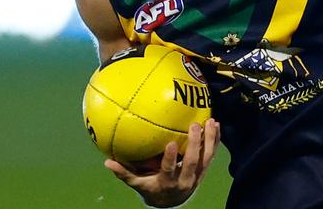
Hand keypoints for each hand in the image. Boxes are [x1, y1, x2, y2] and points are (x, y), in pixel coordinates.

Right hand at [104, 118, 220, 207]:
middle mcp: (185, 180)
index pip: (169, 170)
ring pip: (206, 158)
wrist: (173, 201)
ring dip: (210, 140)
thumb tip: (107, 163)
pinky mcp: (204, 170)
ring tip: (211, 122)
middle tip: (195, 125)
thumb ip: (124, 173)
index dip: (170, 158)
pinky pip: (212, 154)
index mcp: (167, 182)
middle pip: (191, 162)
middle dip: (195, 144)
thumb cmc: (153, 188)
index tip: (169, 144)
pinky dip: (215, 140)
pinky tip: (216, 125)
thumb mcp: (138, 184)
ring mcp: (197, 176)